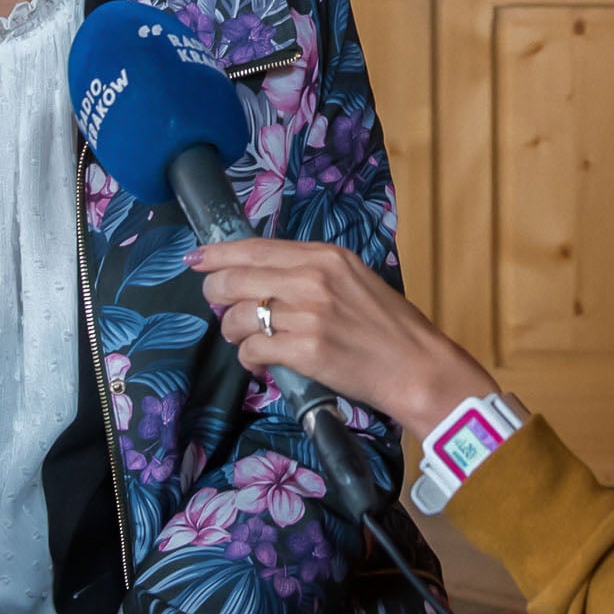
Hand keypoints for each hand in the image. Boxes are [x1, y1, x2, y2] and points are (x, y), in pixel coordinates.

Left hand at [194, 238, 498, 441]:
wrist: (417, 366)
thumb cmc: (388, 326)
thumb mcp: (353, 280)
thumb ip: (310, 272)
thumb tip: (261, 276)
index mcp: (325, 256)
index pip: (255, 247)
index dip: (218, 254)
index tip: (196, 258)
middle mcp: (312, 279)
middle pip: (235, 279)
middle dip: (216, 294)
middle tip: (221, 308)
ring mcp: (306, 315)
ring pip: (237, 317)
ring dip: (233, 332)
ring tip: (248, 341)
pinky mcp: (304, 351)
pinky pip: (252, 350)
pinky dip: (250, 359)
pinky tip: (261, 364)